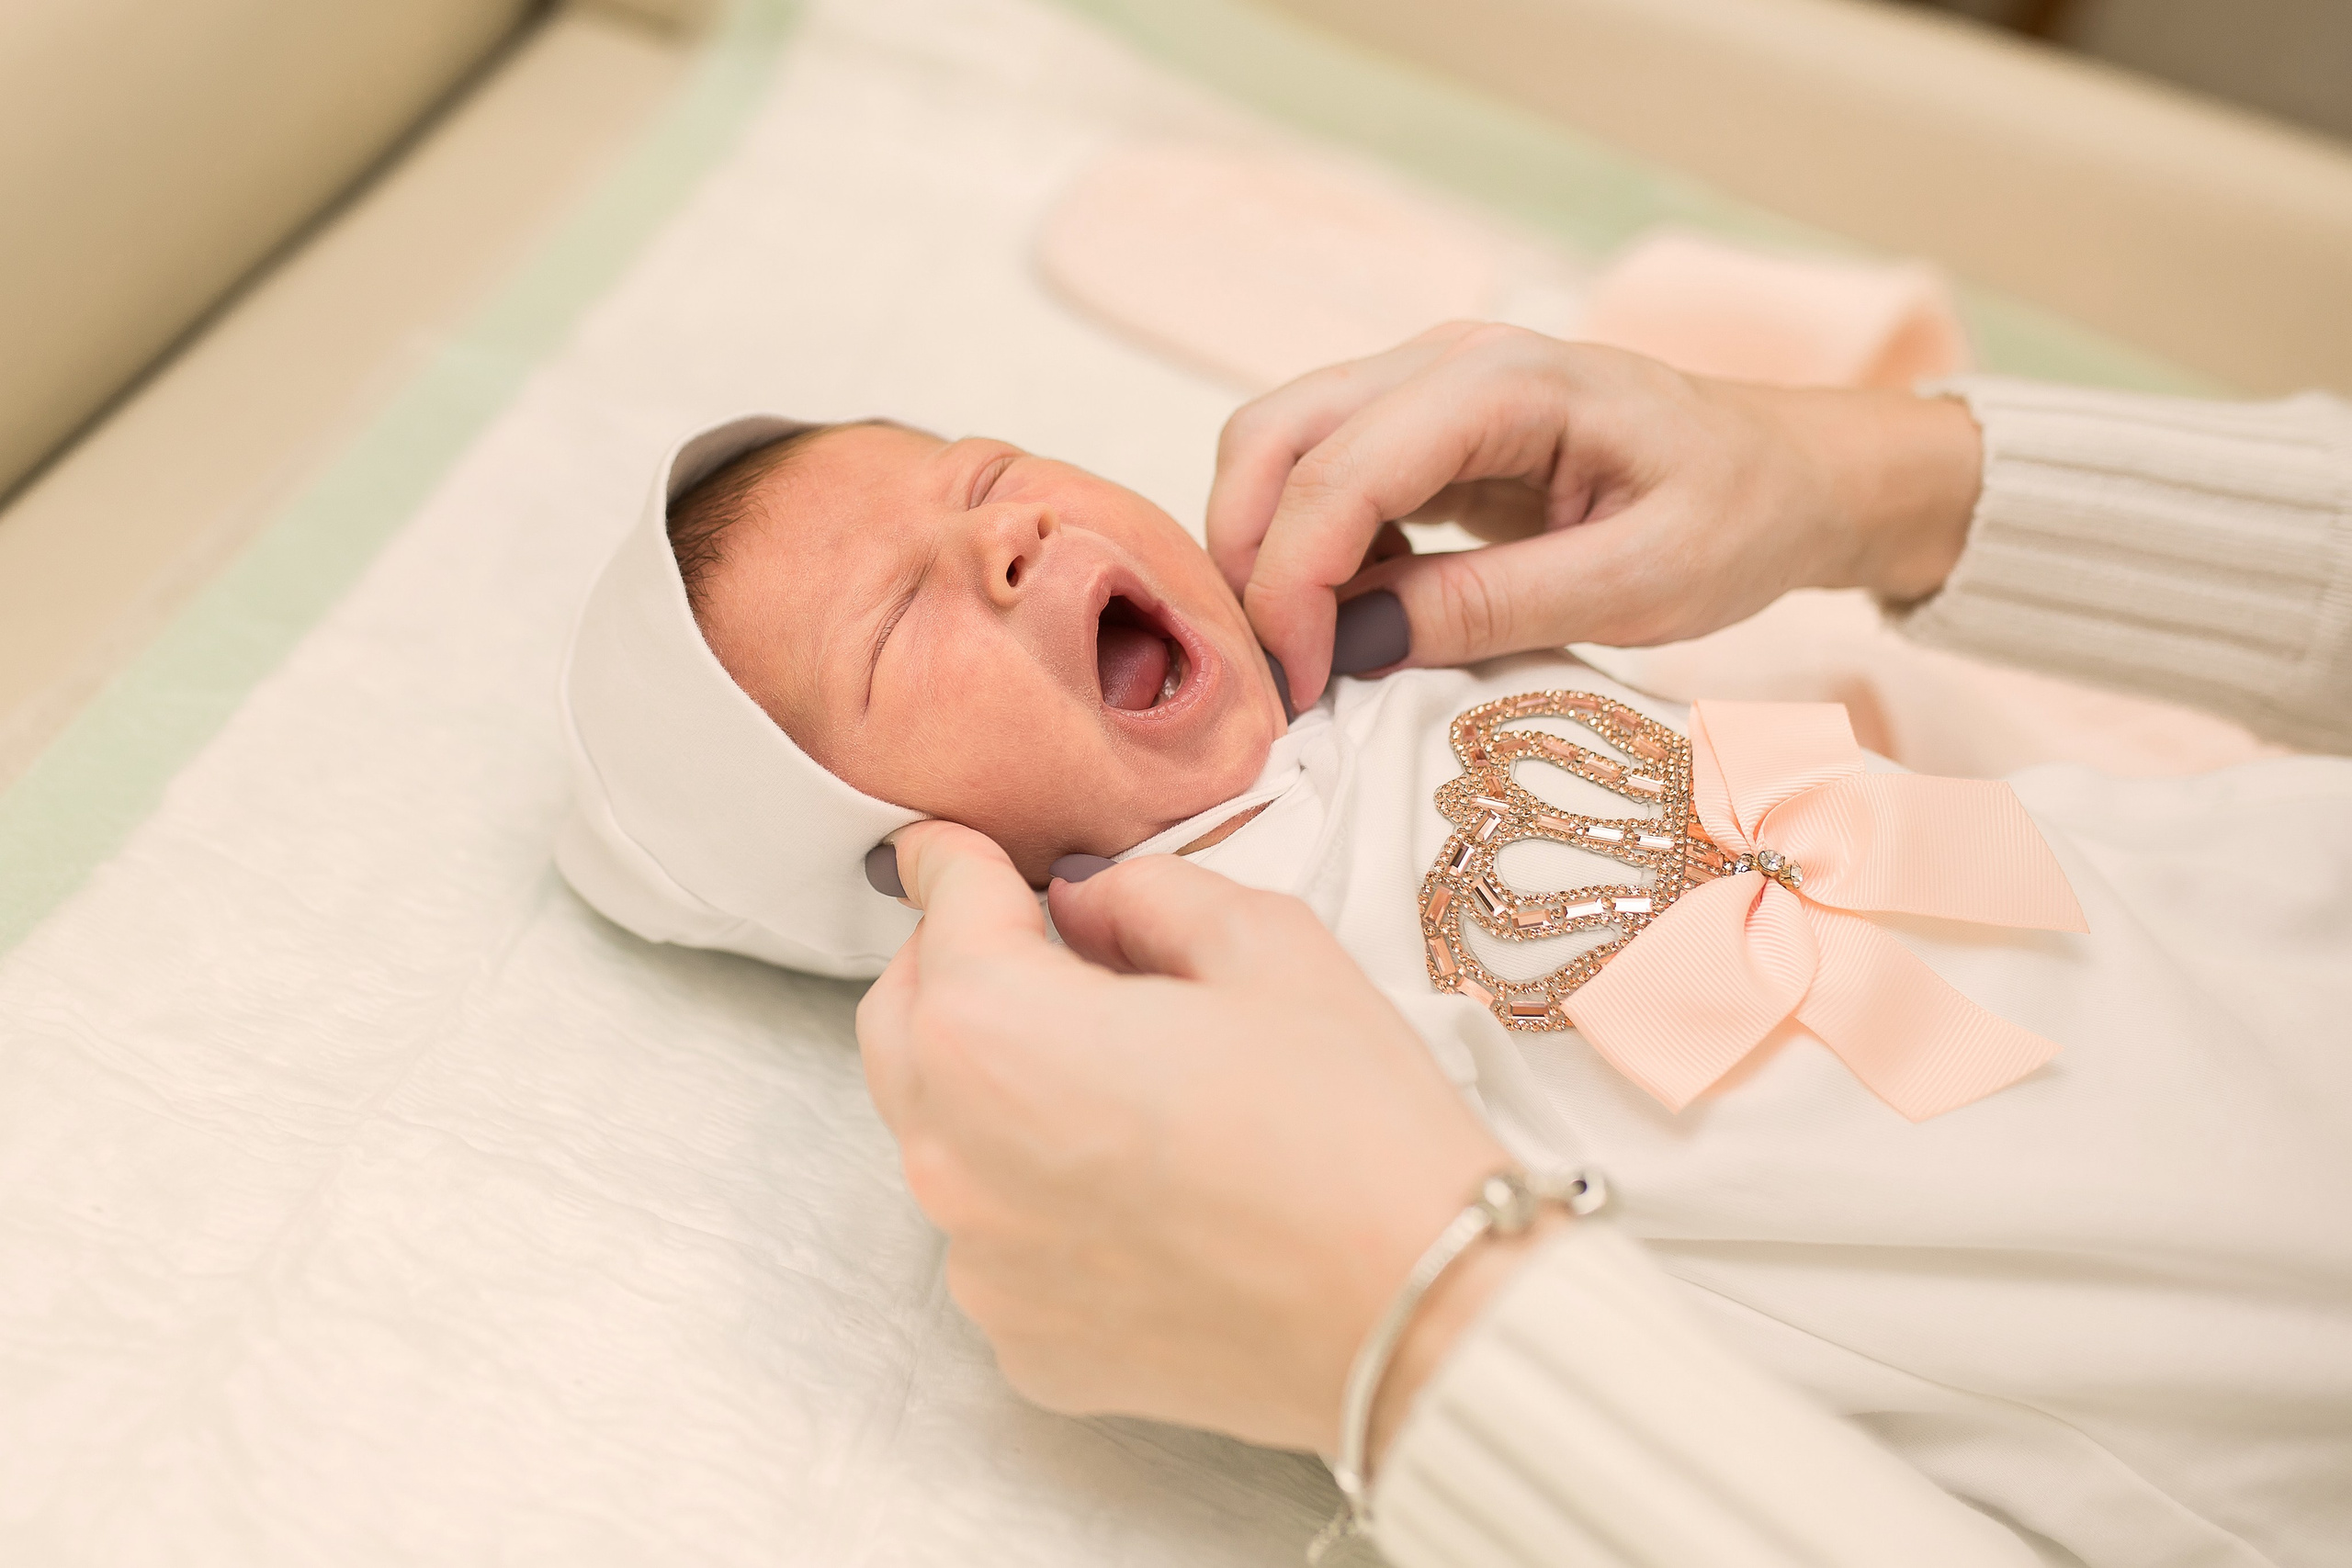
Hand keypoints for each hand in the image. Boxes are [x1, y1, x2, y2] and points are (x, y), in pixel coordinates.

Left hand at [855, 821, 1516, 1455]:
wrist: (1419, 1312)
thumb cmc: (1353, 1128)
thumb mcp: (1267, 943)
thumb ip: (1148, 896)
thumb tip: (1089, 906)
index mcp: (994, 1033)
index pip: (942, 908)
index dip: (955, 860)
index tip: (956, 847)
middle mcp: (953, 1156)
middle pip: (904, 1023)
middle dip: (953, 967)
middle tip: (1035, 946)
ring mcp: (981, 1264)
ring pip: (944, 1136)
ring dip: (992, 1085)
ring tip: (1107, 1075)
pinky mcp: (1024, 1341)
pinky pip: (995, 1236)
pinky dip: (1034, 1193)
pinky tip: (1134, 1183)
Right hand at [1208, 323, 1982, 705]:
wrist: (1792, 473)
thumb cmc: (1738, 516)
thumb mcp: (1638, 584)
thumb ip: (1491, 609)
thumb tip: (1350, 645)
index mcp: (1508, 383)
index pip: (1338, 471)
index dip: (1293, 585)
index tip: (1301, 689)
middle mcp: (1445, 362)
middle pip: (1272, 436)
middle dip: (1247, 560)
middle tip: (1277, 679)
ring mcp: (1425, 388)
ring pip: (1279, 451)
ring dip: (1266, 554)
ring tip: (1306, 660)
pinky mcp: (1421, 433)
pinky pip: (1321, 479)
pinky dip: (1307, 554)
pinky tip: (1351, 625)